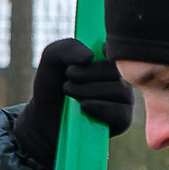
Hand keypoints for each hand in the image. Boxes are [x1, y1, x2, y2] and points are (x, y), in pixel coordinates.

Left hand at [13, 37, 135, 169]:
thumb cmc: (52, 85)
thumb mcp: (52, 59)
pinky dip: (102, 108)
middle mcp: (122, 78)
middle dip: (91, 72)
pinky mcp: (122, 121)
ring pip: (120, 91)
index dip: (113, 50)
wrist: (44, 118)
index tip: (100, 50)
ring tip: (68, 91)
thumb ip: (67, 49)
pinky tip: (84, 106)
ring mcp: (124, 100)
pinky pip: (122, 114)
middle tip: (69, 76)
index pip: (124, 51)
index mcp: (110, 59)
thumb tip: (90, 56)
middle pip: (120, 71)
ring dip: (91, 90)